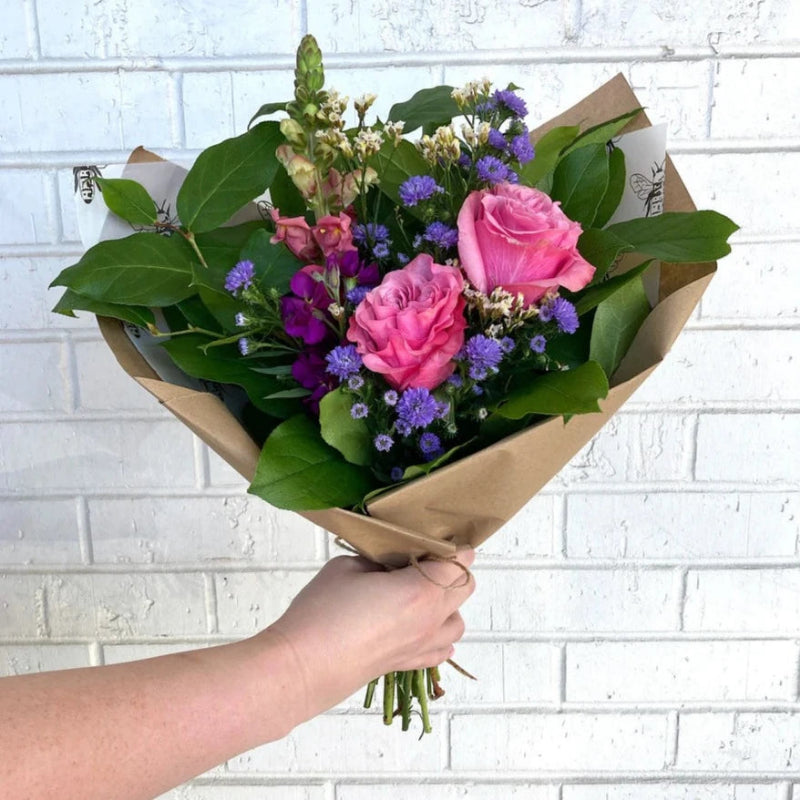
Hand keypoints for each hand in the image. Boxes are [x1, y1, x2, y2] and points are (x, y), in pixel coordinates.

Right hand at [262, 547, 475, 721]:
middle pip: (465, 588)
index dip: (453, 547)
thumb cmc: (322, 612)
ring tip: (419, 593)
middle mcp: (430, 620)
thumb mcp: (348, 566)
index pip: (458, 562)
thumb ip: (377, 560)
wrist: (304, 666)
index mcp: (420, 590)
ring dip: (448, 604)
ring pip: (457, 622)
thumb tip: (389, 565)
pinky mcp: (407, 664)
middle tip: (423, 560)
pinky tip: (418, 625)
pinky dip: (439, 634)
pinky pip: (441, 649)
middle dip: (452, 570)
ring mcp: (421, 646)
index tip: (436, 539)